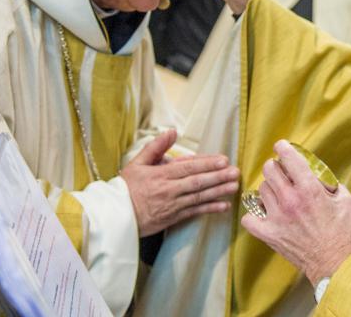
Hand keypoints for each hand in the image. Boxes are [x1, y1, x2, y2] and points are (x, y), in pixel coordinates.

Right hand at [121, 129, 239, 236]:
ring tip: (234, 186)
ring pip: (199, 197)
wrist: (114, 217)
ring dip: (218, 192)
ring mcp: (172, 205)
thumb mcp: (137, 163)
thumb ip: (156, 147)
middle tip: (235, 172)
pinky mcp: (173, 218)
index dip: (207, 164)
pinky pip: (194, 213)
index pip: (188, 168)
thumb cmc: (125, 188)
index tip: (223, 160)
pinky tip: (223, 206)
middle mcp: (169, 190)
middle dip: (218, 177)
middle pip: (198, 182)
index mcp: (161, 175)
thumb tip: (172, 131)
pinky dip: (209, 209)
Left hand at [241, 140, 350, 285]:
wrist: (333, 262)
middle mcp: (290, 200)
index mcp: (309, 189)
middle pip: (269, 170)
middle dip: (274, 167)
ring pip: (261, 190)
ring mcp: (277, 217)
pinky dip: (254, 215)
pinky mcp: (269, 234)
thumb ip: (333, 184)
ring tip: (276, 194)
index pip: (289, 158)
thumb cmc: (341, 232)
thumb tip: (322, 176)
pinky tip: (263, 214)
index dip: (283, 148)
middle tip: (279, 171)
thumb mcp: (346, 200)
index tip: (281, 147)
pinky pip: (249, 218)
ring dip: (268, 189)